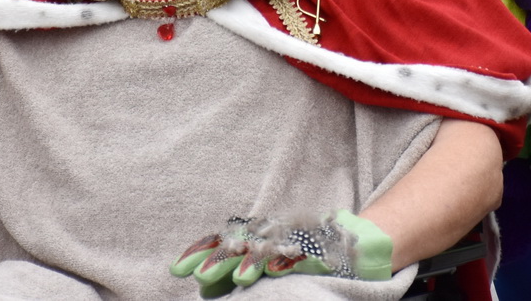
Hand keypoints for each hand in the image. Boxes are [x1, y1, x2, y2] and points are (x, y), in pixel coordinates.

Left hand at [171, 210, 392, 294]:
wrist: (352, 244)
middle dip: (219, 260)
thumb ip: (233, 276)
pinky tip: (275, 273)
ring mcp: (295, 245)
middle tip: (197, 274)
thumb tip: (202, 290)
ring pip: (269, 253)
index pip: (224, 243)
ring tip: (237, 279)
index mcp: (256, 241)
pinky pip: (302, 258)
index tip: (177, 267)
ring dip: (252, 264)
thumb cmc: (298, 257)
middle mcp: (272, 239)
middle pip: (241, 247)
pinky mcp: (319, 253)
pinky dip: (288, 263)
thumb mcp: (262, 266)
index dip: (201, 251)